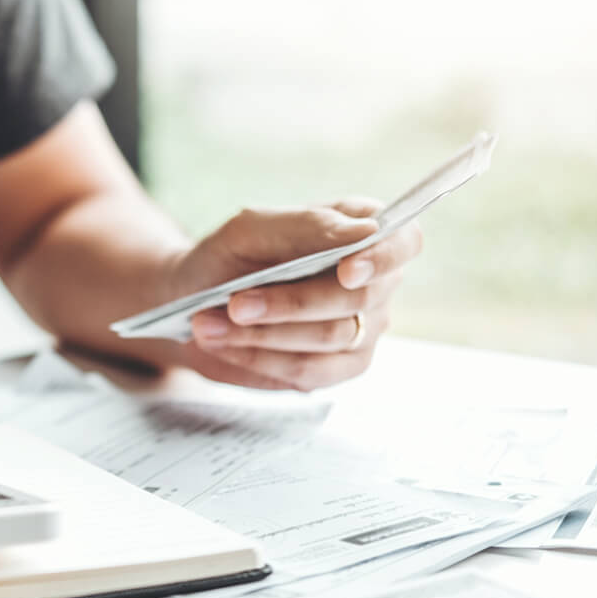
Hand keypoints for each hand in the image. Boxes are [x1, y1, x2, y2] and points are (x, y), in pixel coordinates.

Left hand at [167, 198, 422, 390]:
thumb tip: (364, 232)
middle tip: (235, 302)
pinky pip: (310, 371)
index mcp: (363, 232)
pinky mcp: (338, 369)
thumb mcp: (253, 228)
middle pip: (358, 299)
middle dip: (291, 303)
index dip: (381, 258)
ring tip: (208, 323)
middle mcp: (375, 283)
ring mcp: (363, 330)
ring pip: (329, 337)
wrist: (194, 300)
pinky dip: (261, 359)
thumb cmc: (230, 256)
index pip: (403, 243)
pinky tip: (224, 344)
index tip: (346, 271)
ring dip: (264, 333)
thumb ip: (307, 226)